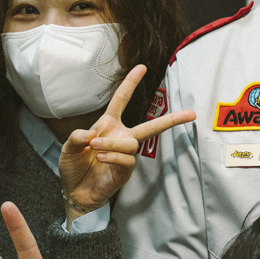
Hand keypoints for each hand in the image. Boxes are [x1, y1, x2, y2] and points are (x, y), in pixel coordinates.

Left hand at [59, 64, 197, 221]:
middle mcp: (120, 137)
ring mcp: (125, 154)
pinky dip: (113, 156)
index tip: (142, 67)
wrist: (75, 191)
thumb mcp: (68, 147)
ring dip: (112, 143)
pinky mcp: (125, 170)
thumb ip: (77, 136)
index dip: (130, 84)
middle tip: (191, 114)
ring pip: (131, 143)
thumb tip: (93, 133)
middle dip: (171, 120)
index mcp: (108, 125)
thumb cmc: (73, 167)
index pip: (121, 100)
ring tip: (95, 148)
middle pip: (151, 126)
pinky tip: (101, 159)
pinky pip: (127, 159)